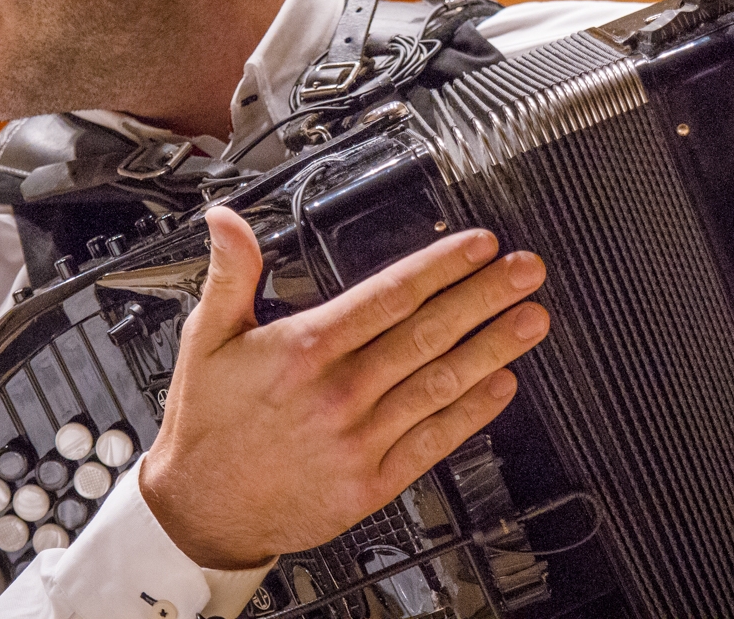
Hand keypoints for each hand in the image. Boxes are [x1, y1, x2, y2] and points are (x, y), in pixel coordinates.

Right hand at [139, 206, 549, 568]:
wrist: (201, 511)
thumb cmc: (209, 424)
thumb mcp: (207, 337)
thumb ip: (230, 273)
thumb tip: (227, 221)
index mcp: (304, 350)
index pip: (389, 295)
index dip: (441, 267)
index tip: (479, 245)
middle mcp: (337, 393)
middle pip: (426, 333)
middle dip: (484, 296)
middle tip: (526, 271)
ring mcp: (359, 440)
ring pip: (439, 384)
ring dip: (493, 348)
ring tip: (532, 320)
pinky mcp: (370, 484)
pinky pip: (432, 442)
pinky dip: (471, 413)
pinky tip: (502, 385)